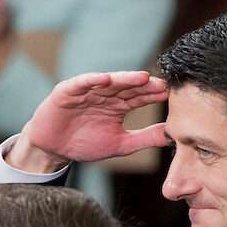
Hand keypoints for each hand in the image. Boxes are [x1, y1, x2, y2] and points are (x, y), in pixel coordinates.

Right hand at [7, 71, 170, 172]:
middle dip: (144, 86)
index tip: (170, 95)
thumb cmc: (85, 143)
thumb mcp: (120, 143)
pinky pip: (82, 83)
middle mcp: (105, 94)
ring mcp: (87, 91)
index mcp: (118, 105)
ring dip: (125, 79)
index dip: (153, 95)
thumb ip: (145, 138)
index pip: (139, 97)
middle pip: (127, 87)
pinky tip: (106, 79)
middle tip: (162, 84)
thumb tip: (172, 135)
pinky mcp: (68, 91)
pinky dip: (93, 80)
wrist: (53, 149)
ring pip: (109, 82)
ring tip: (142, 78)